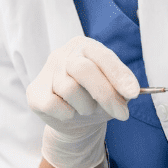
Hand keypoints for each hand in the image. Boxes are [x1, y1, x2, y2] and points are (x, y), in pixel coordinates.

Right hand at [28, 36, 138, 167]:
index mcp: (85, 46)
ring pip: (70, 90)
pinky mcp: (34, 92)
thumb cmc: (96, 99)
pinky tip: (68, 113)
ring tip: (87, 109)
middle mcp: (63, 54)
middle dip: (105, 94)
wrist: (73, 121)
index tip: (133, 93)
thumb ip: (120, 90)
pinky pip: (54, 105)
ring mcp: (47, 71)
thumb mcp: (114, 93)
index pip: (103, 57)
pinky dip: (67, 114)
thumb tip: (129, 91)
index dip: (119, 75)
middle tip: (120, 113)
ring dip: (86, 107)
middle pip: (83, 69)